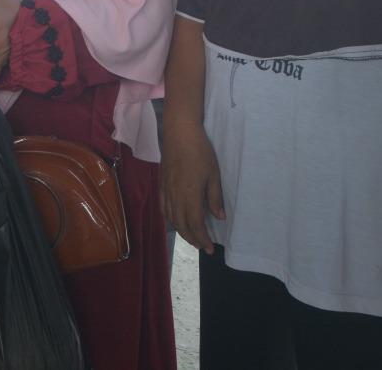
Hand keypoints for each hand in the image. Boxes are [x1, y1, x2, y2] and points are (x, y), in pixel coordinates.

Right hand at [161, 121, 223, 252]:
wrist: (179, 133)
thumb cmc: (200, 152)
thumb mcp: (213, 175)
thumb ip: (215, 198)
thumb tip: (219, 217)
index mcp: (190, 196)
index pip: (195, 225)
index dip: (202, 239)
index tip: (209, 248)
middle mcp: (175, 197)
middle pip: (182, 225)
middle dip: (192, 239)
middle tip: (202, 246)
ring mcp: (166, 191)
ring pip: (171, 218)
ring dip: (181, 231)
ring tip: (191, 237)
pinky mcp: (161, 184)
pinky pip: (163, 207)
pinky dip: (169, 218)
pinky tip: (175, 219)